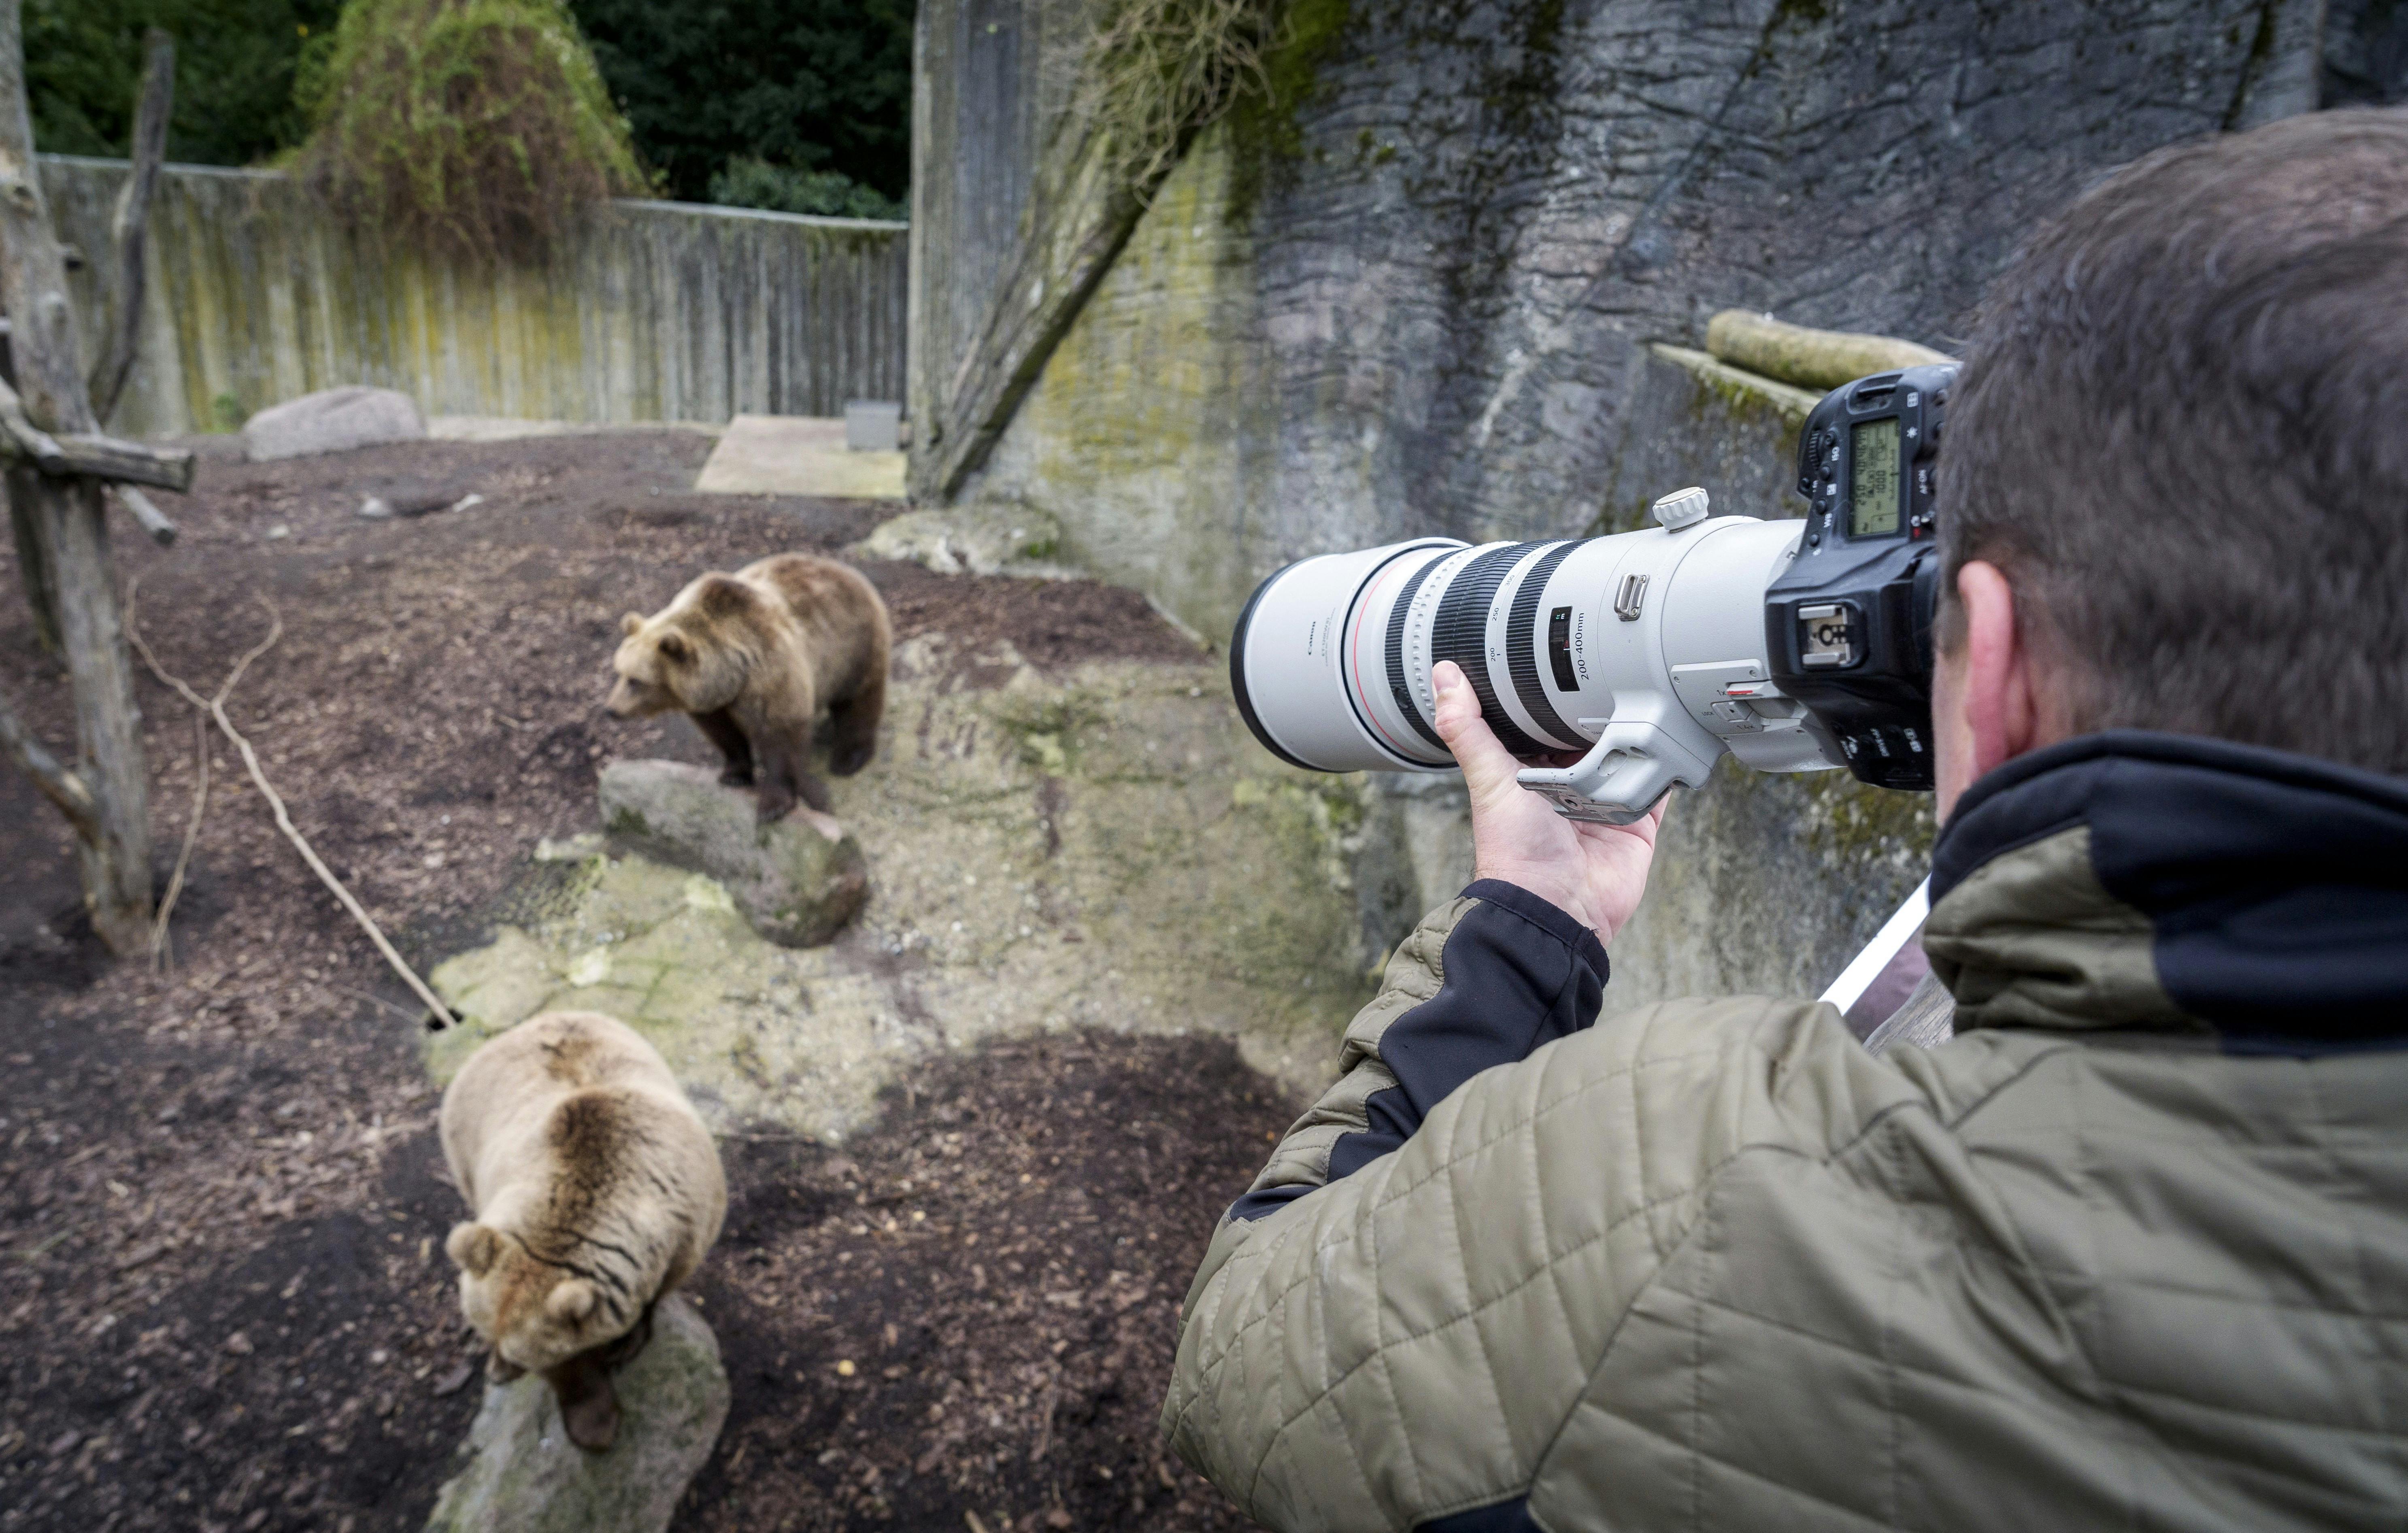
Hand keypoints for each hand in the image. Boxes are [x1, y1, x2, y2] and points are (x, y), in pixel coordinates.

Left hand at [1431, 661, 1665, 938]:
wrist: (1556, 906)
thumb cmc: (1515, 850)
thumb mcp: (1489, 777)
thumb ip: (1467, 728)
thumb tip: (1445, 675)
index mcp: (1533, 770)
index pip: (1547, 723)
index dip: (1554, 697)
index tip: (1564, 659)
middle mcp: (1571, 784)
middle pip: (1594, 736)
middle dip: (1604, 711)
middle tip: (1617, 674)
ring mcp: (1607, 800)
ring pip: (1630, 754)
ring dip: (1637, 733)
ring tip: (1648, 699)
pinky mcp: (1638, 821)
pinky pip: (1660, 786)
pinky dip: (1666, 766)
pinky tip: (1673, 740)